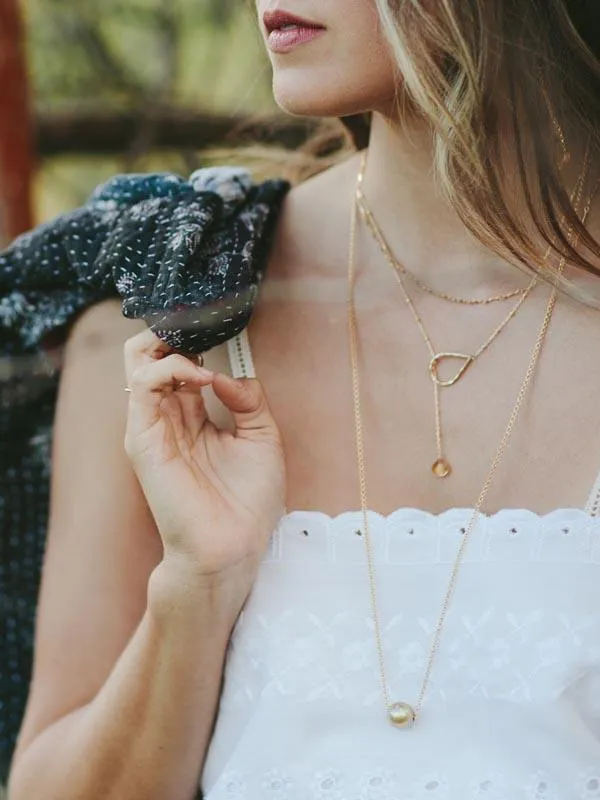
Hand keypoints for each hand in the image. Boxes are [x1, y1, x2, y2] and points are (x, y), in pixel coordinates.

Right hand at [123, 328, 285, 590]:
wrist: (233, 547)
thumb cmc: (248, 501)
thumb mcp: (262, 437)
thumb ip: (247, 398)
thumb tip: (226, 374)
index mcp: (192, 418)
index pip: (179, 363)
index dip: (195, 339)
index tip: (222, 327)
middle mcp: (168, 418)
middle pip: (150, 354)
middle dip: (174, 331)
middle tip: (202, 330)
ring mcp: (152, 426)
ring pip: (138, 360)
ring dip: (173, 345)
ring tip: (204, 361)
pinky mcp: (143, 438)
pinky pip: (143, 384)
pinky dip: (171, 368)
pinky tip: (202, 378)